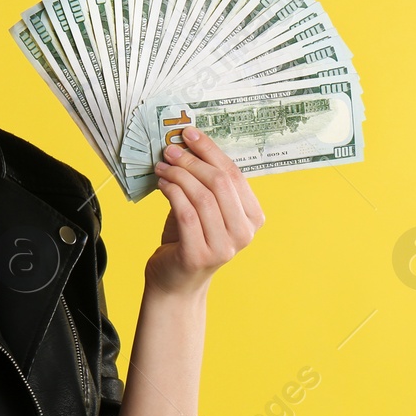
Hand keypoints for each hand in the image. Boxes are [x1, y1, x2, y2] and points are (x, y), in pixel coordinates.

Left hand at [149, 127, 265, 296]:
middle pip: (220, 184)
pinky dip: (172, 193)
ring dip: (178, 175)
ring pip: (202, 197)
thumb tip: (187, 143)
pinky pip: (186, 213)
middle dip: (192, 161)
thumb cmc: (190, 238)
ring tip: (162, 167)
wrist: (176, 281)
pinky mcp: (199, 255)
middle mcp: (244, 234)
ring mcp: (224, 247)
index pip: (235, 175)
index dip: (210, 150)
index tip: (189, 133)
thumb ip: (205, 181)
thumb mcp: (205, 207)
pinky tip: (162, 184)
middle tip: (170, 150)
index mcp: (253, 218)